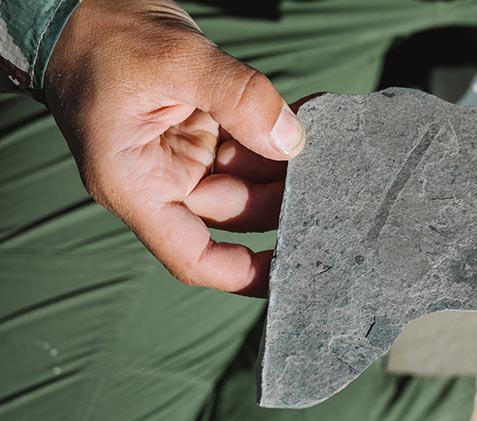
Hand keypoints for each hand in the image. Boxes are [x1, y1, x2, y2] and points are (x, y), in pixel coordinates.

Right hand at [44, 0, 304, 295]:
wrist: (79, 5)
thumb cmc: (100, 37)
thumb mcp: (172, 61)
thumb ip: (236, 97)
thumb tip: (290, 139)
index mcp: (136, 186)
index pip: (192, 256)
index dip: (242, 273)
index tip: (290, 271)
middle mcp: (161, 179)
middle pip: (235, 212)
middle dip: (282, 201)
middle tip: (332, 185)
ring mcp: (183, 155)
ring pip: (248, 177)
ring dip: (286, 163)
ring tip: (329, 146)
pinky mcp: (199, 131)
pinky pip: (247, 143)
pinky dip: (276, 131)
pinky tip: (306, 118)